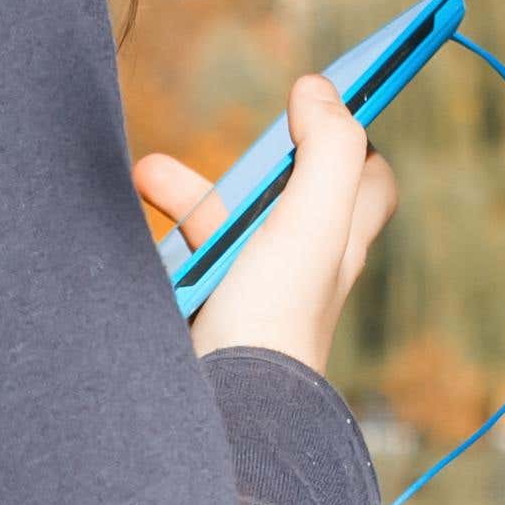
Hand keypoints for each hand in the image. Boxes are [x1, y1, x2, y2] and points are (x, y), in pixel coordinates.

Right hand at [131, 74, 396, 382]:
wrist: (223, 415)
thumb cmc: (272, 323)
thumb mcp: (311, 223)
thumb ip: (327, 149)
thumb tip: (319, 89)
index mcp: (340, 245)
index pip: (370, 181)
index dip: (350, 140)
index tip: (311, 110)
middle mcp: (304, 270)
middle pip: (283, 195)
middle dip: (238, 166)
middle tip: (210, 146)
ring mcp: (257, 297)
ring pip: (226, 229)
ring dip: (187, 199)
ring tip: (144, 177)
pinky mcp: (213, 321)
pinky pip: (189, 268)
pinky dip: (164, 247)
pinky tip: (134, 237)